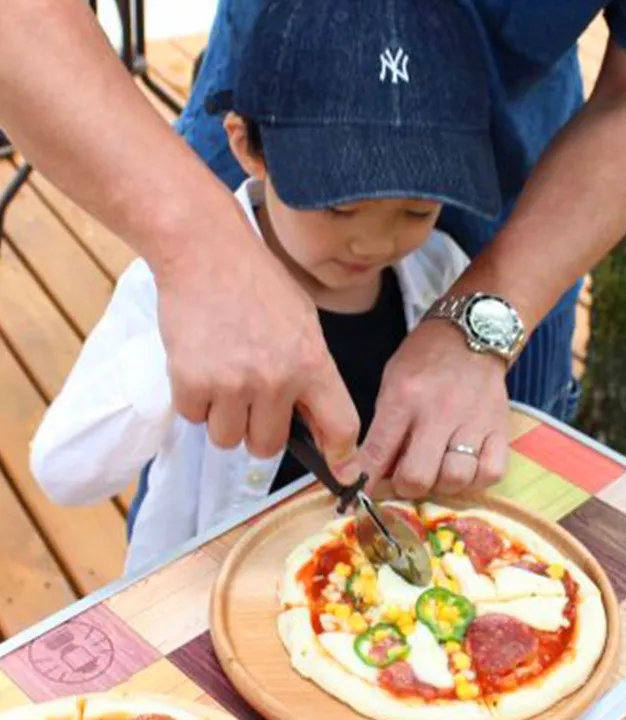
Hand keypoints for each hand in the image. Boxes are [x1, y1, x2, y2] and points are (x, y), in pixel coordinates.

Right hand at [155, 219, 360, 477]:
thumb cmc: (258, 284)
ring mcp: (233, 384)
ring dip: (225, 418)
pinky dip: (195, 401)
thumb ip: (313, 372)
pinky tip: (201, 365)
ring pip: (228, 439)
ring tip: (224, 378)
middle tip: (252, 400)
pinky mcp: (191, 382)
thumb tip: (319, 422)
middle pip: (269, 446)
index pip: (341, 427)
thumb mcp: (304, 322)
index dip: (340, 455)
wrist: (205, 251)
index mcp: (313, 363)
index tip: (339, 468)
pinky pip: (195, 419)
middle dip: (260, 430)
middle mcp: (276, 380)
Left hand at [360, 321, 509, 496]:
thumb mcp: (392, 382)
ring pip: (455, 479)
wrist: (473, 331)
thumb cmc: (426, 358)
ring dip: (441, 484)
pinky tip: (466, 467)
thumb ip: (383, 428)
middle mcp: (439, 411)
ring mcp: (473, 421)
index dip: (364, 480)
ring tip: (436, 471)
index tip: (359, 490)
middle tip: (405, 477)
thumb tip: (371, 474)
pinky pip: (491, 473)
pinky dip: (476, 479)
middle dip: (405, 487)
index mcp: (404, 397)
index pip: (378, 452)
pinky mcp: (500, 428)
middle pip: (418, 477)